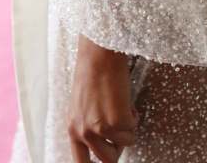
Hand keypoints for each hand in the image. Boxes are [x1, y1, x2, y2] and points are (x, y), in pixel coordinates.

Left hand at [68, 34, 138, 162]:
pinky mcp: (116, 122)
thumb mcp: (83, 104)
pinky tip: (126, 100)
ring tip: (121, 107)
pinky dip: (134, 116)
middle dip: (119, 146)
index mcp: (72, 128)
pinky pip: (133, 130)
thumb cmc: (92, 71)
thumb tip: (106, 140)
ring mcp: (99, 129)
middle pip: (107, 160)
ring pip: (124, 145)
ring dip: (128, 128)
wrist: (99, 54)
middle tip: (120, 126)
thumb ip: (88, 124)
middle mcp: (83, 132)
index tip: (106, 161)